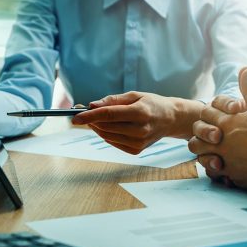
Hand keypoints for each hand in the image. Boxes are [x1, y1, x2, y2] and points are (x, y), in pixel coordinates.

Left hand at [72, 91, 202, 153]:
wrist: (170, 119)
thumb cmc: (151, 104)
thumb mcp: (134, 95)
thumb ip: (112, 100)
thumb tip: (92, 105)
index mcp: (140, 112)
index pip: (109, 115)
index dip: (90, 116)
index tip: (75, 116)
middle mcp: (140, 129)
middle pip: (106, 126)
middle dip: (91, 120)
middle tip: (82, 112)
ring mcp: (139, 142)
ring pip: (107, 136)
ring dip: (97, 127)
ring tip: (97, 118)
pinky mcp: (137, 150)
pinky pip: (113, 142)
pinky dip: (107, 134)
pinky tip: (110, 127)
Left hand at [188, 68, 246, 194]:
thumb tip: (244, 69)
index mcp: (228, 121)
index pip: (206, 111)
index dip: (212, 111)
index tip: (223, 115)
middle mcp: (222, 140)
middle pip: (197, 132)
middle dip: (202, 130)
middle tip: (215, 133)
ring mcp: (225, 158)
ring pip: (199, 153)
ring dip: (204, 150)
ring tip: (216, 149)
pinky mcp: (231, 175)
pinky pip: (211, 173)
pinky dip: (214, 169)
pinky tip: (224, 166)